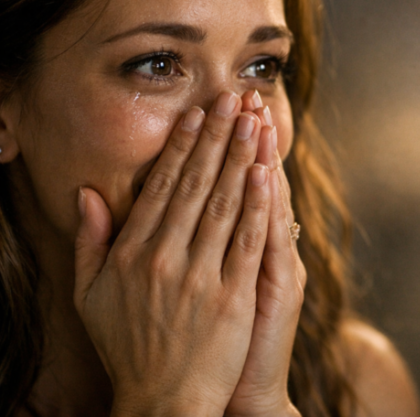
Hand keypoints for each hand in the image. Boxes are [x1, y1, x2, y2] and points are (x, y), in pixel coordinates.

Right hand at [74, 91, 271, 416]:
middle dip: (217, 137)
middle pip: (196, 185)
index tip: (197, 114)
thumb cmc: (128, 346)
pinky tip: (267, 174)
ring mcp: (201, 277)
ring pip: (225, 205)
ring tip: (253, 122)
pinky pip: (248, 242)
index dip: (182, 146)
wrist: (164, 400)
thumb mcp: (90, 296)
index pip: (161, 186)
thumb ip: (89, 243)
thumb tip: (85, 194)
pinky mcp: (234, 297)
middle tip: (231, 99)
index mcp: (133, 254)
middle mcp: (165, 259)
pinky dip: (259, 205)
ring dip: (241, 159)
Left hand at [224, 92, 305, 416]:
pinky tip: (263, 174)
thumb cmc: (214, 340)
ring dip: (261, 157)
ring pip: (266, 202)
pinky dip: (267, 206)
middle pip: (251, 182)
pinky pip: (271, 240)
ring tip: (256, 117)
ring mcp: (273, 264)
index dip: (223, 144)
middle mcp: (262, 247)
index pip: (230, 183)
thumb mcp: (203, 287)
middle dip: (244, 137)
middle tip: (242, 94)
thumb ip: (195, 244)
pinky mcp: (279, 286)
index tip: (216, 105)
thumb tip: (182, 205)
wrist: (239, 390)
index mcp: (239, 245)